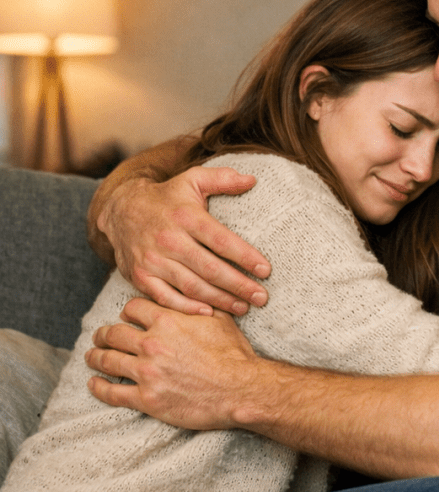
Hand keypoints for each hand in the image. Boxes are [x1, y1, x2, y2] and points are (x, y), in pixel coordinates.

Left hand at [85, 298, 258, 429]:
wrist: (241, 389)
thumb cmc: (235, 354)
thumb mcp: (221, 320)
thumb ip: (202, 305)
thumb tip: (199, 292)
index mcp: (168, 321)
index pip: (132, 309)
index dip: (128, 312)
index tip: (127, 317)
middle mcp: (151, 344)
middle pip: (113, 334)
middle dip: (104, 334)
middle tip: (101, 337)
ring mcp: (146, 372)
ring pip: (107, 360)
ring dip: (96, 357)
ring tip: (92, 357)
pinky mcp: (147, 399)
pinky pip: (112, 392)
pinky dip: (99, 387)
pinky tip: (94, 383)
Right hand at [97, 167, 271, 315]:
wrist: (119, 209)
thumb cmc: (166, 197)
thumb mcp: (192, 180)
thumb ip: (222, 179)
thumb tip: (252, 179)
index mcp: (185, 216)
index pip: (220, 240)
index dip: (244, 256)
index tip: (266, 270)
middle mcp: (168, 239)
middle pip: (210, 269)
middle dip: (239, 286)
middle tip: (261, 297)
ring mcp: (152, 260)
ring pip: (192, 286)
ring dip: (220, 300)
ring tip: (243, 307)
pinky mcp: (140, 276)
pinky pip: (166, 297)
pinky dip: (188, 308)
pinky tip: (210, 312)